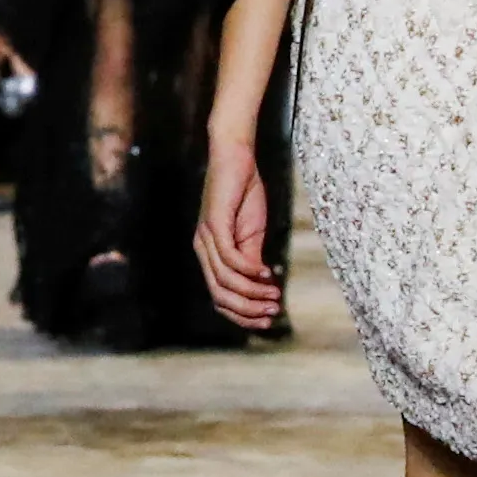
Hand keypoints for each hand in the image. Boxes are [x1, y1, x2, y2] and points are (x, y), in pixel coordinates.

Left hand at [193, 131, 283, 330]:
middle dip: (246, 311)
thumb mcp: (251, 234)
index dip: (241, 313)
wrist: (237, 158)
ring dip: (252, 294)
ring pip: (225, 281)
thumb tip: (261, 287)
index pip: (218, 297)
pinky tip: (268, 274)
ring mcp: (206, 238)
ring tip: (274, 296)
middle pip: (219, 296)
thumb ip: (252, 260)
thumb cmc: (244, 194)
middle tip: (272, 312)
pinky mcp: (214, 224)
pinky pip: (230, 259)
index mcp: (209, 255)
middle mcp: (202, 250)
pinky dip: (250, 271)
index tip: (266, 318)